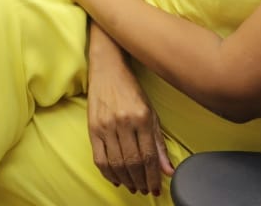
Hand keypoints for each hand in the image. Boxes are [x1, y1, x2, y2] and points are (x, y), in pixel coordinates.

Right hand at [87, 49, 174, 195]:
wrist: (108, 69)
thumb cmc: (131, 90)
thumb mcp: (151, 113)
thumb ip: (159, 143)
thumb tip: (167, 170)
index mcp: (142, 118)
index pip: (148, 156)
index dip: (153, 177)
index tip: (157, 188)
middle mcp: (123, 122)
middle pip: (133, 163)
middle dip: (141, 182)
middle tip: (145, 190)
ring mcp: (106, 125)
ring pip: (116, 164)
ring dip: (126, 180)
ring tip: (134, 186)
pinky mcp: (92, 128)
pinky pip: (99, 158)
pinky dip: (108, 173)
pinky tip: (117, 178)